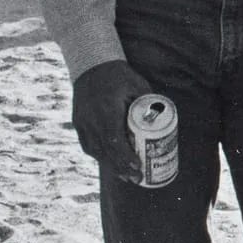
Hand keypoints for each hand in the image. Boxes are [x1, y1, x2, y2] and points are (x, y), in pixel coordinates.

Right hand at [72, 60, 154, 183]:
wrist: (91, 64)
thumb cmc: (119, 75)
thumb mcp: (138, 86)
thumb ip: (148, 104)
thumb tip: (165, 123)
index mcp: (106, 109)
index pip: (114, 140)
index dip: (125, 158)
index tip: (138, 168)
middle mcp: (91, 118)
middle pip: (105, 150)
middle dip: (121, 168)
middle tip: (137, 178)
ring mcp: (81, 121)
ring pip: (94, 150)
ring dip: (110, 165)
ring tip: (126, 175)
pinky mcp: (78, 122)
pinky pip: (87, 145)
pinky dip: (100, 156)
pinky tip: (111, 163)